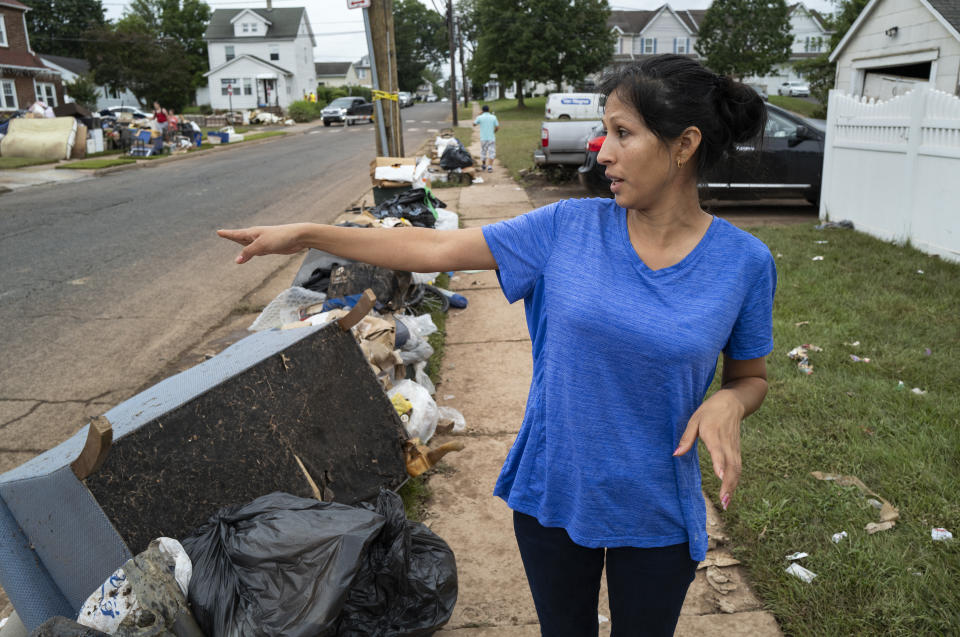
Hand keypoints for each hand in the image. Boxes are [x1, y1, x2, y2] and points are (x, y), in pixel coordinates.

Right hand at [217, 224, 308, 263]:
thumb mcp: (262, 245)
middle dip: (232, 237)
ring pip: (249, 244)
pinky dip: (251, 252)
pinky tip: (251, 253)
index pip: (236, 234)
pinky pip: (257, 250)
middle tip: (223, 234)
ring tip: (234, 241)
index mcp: (252, 233)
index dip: (227, 234)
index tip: (218, 232)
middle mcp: (256, 236)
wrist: (298, 237)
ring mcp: (263, 242)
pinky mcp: (270, 248)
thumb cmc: (280, 237)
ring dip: (241, 245)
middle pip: (241, 238)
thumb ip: (249, 252)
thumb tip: (237, 261)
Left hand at [673, 390, 744, 510]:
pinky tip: (729, 494)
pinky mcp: (737, 451)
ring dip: (732, 487)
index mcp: (713, 433)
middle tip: (723, 502)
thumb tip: (675, 454)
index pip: (718, 450)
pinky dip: (735, 482)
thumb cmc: (710, 411)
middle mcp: (726, 442)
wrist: (732, 403)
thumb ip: (686, 438)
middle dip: (728, 484)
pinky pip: (738, 468)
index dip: (720, 462)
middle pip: (731, 465)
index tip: (720, 475)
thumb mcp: (694, 419)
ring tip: (726, 503)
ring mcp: (734, 447)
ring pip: (736, 469)